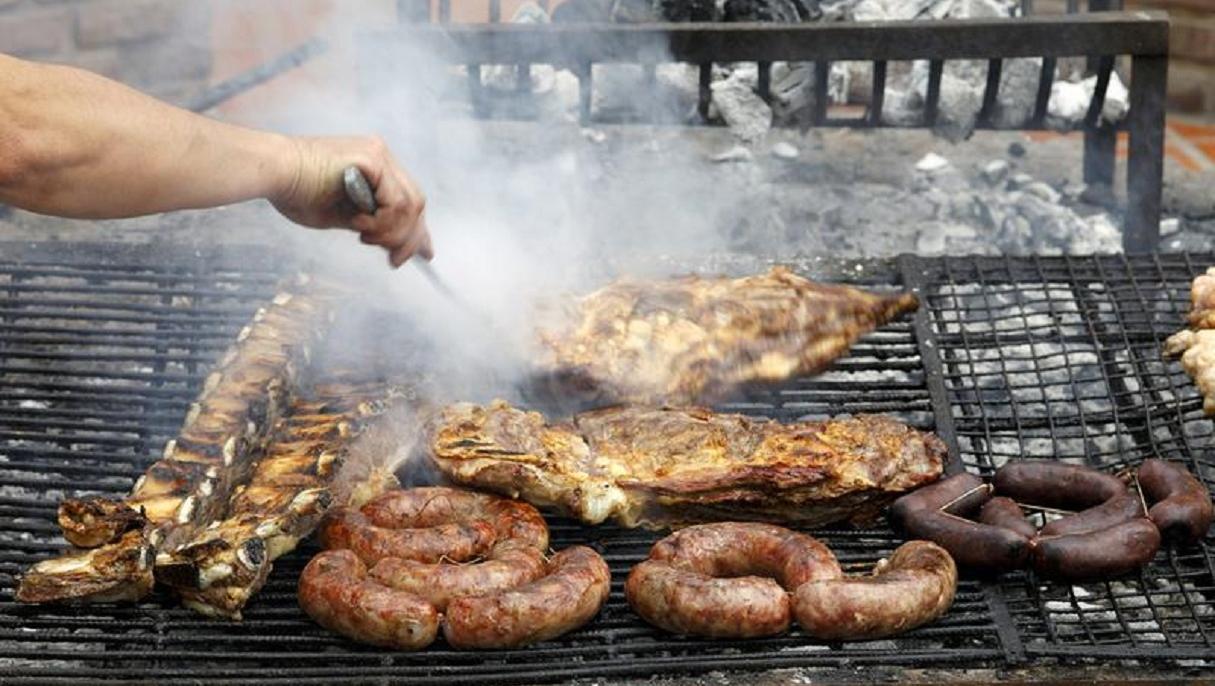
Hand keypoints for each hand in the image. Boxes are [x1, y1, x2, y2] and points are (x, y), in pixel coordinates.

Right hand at [270, 135, 432, 267]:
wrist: (273, 172)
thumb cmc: (296, 193)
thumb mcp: (343, 216)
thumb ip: (372, 225)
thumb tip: (394, 246)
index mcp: (376, 167)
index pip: (409, 200)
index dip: (417, 230)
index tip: (424, 255)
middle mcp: (382, 156)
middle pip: (416, 203)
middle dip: (409, 238)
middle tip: (394, 260)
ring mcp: (379, 155)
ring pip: (410, 206)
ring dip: (391, 232)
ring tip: (363, 236)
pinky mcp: (372, 158)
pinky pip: (396, 202)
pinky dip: (382, 222)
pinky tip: (358, 224)